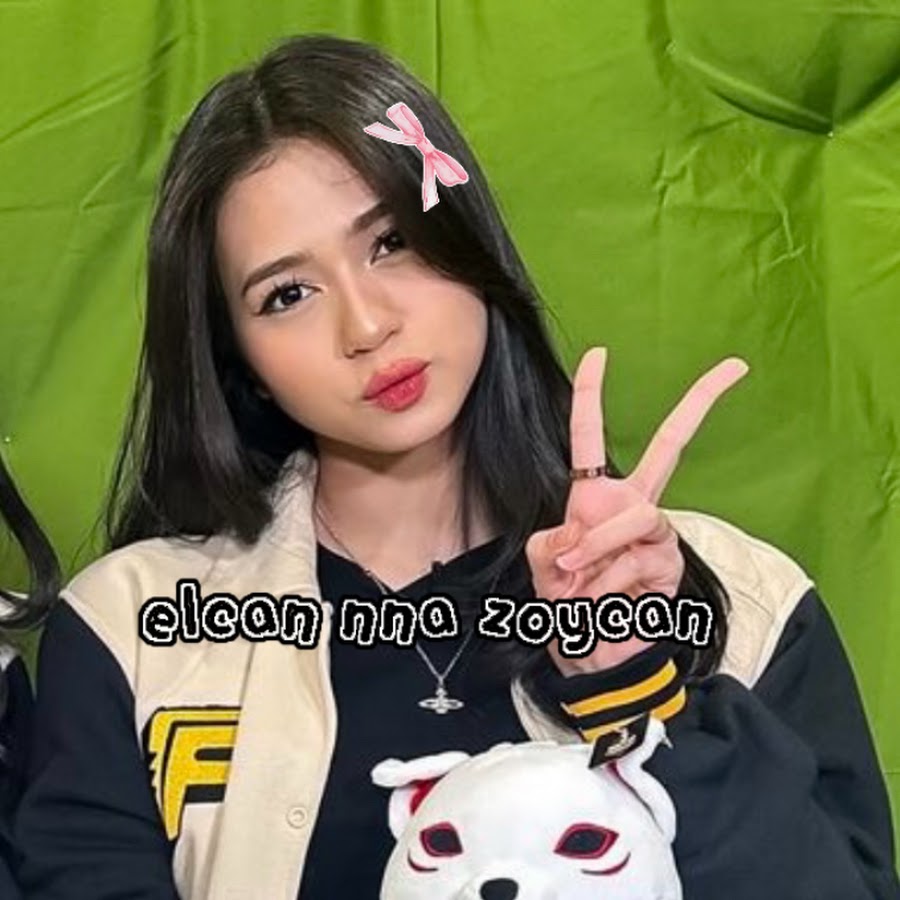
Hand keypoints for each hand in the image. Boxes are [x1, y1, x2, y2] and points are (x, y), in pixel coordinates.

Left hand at [525, 347, 748, 675]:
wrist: (593, 653)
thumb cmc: (568, 604)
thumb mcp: (544, 568)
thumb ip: (553, 545)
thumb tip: (580, 533)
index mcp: (594, 497)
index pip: (589, 437)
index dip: (591, 395)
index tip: (599, 353)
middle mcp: (632, 503)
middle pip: (671, 444)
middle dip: (700, 402)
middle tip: (735, 367)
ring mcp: (655, 530)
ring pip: (637, 514)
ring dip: (599, 549)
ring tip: (575, 581)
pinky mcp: (670, 560)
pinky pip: (637, 558)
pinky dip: (608, 580)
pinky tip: (600, 600)